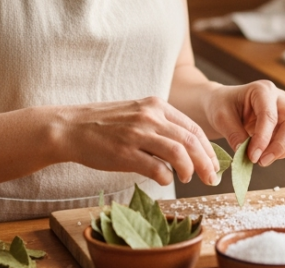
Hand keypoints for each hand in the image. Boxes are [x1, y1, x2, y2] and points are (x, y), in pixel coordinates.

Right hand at [51, 97, 219, 186]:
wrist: (71, 127)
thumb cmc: (104, 124)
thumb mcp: (136, 113)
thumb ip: (160, 125)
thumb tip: (185, 149)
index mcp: (156, 105)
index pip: (193, 127)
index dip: (207, 148)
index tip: (213, 163)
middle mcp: (150, 116)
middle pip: (191, 140)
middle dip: (206, 162)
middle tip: (212, 177)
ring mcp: (138, 133)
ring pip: (179, 153)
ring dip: (190, 169)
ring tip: (190, 179)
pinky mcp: (125, 152)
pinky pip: (157, 168)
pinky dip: (167, 177)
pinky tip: (165, 180)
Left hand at [205, 81, 284, 165]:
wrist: (223, 105)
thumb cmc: (221, 106)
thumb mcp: (221, 117)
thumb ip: (234, 134)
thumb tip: (245, 153)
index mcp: (262, 90)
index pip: (269, 116)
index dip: (263, 139)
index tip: (253, 156)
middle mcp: (279, 98)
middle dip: (279, 146)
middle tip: (261, 161)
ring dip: (282, 150)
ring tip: (261, 159)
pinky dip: (283, 151)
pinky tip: (266, 154)